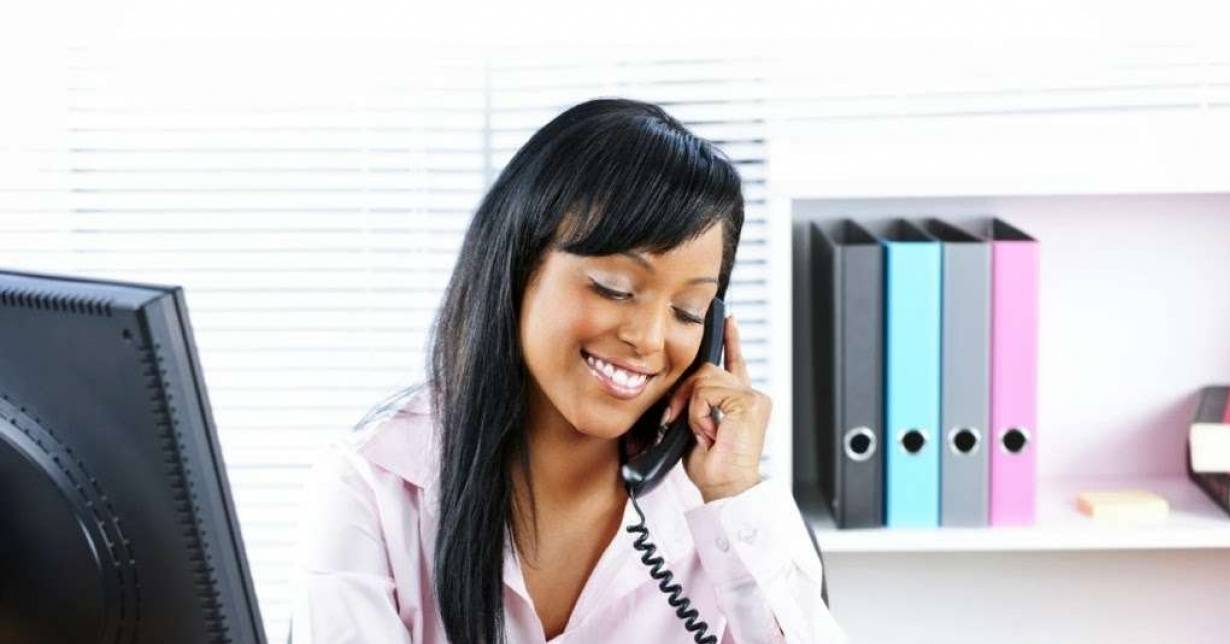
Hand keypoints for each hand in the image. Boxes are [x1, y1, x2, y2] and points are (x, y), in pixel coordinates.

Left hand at [661, 314, 770, 502]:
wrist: (726, 488)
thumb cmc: (712, 465)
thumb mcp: (697, 426)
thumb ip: (695, 402)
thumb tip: (677, 388)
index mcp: (741, 401)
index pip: (736, 362)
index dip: (731, 340)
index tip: (728, 319)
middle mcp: (751, 396)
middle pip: (707, 369)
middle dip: (685, 393)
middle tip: (678, 419)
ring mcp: (752, 398)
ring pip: (704, 379)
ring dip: (691, 406)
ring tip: (700, 431)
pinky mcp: (748, 403)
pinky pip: (706, 393)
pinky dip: (698, 413)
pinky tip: (709, 431)